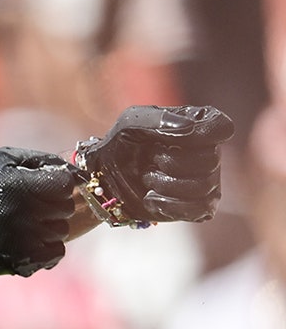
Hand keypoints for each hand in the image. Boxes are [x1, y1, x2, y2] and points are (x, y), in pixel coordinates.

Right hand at [0, 147, 75, 276]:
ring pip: (60, 232)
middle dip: (52, 204)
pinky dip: (46, 247)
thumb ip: (35, 159)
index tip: (44, 185)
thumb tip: (68, 166)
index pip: (65, 184)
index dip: (56, 182)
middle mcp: (26, 213)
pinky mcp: (21, 260)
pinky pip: (54, 254)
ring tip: (24, 222)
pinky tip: (29, 239)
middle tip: (32, 203)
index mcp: (21, 186)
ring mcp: (24, 240)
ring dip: (48, 226)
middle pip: (65, 208)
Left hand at [76, 105, 233, 223]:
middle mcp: (211, 152)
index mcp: (201, 124)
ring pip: (203, 187)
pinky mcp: (201, 207)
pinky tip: (150, 198)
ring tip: (147, 178)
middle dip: (171, 162)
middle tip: (150, 159)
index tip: (168, 139)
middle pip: (210, 160)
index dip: (198, 134)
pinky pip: (199, 209)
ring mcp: (210, 181)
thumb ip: (161, 119)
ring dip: (164, 184)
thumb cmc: (123, 142)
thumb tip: (191, 129)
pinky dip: (168, 205)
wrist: (107, 177)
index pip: (221, 127)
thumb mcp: (132, 121)